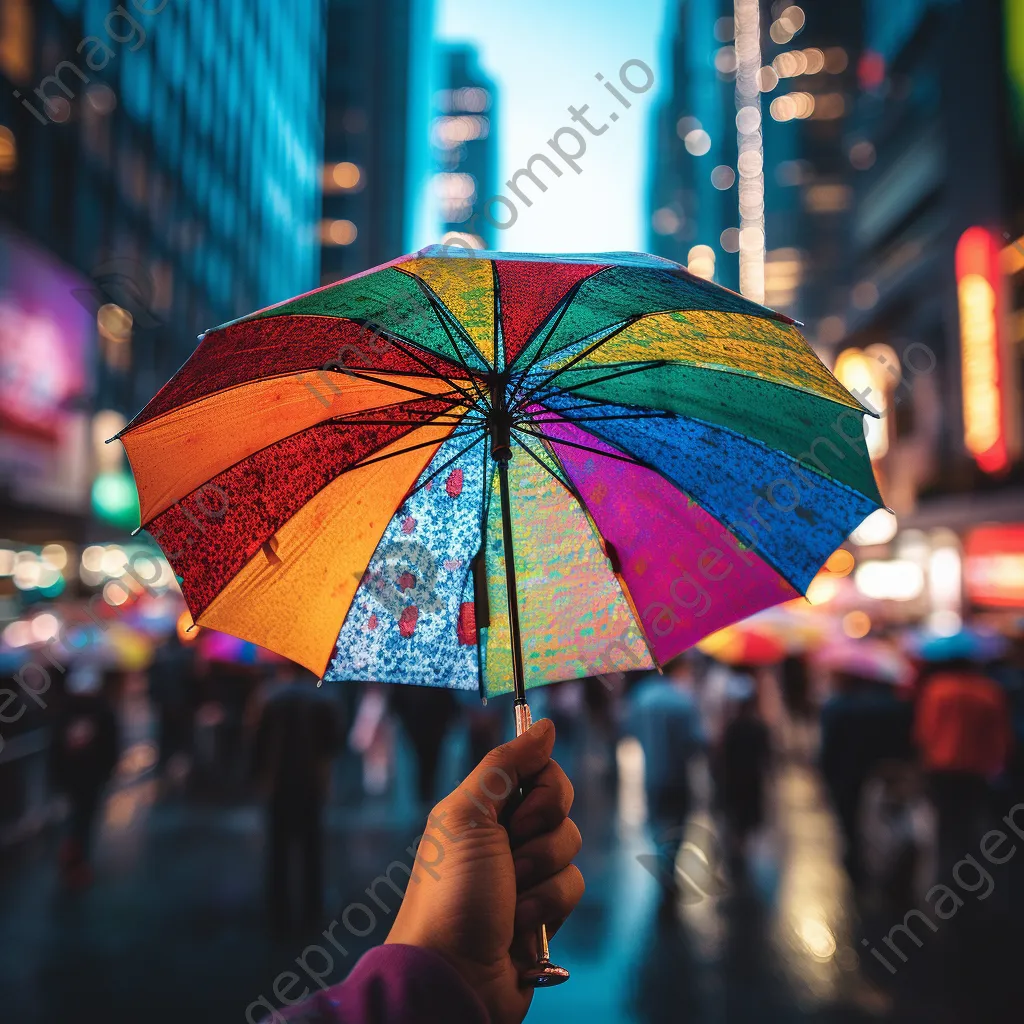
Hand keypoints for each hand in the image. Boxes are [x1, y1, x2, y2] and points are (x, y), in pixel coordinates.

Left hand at [385, 718, 582, 1023]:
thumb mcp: (467, 816)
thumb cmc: (450, 893)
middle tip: (510, 852)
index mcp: (481, 806)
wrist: (453, 975)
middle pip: (559, 804)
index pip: (538, 768)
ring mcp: (525, 872)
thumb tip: (545, 724)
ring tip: (510, 898)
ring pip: (570, 846)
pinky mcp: (543, 909)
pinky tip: (519, 926)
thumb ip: (505, 765)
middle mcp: (503, 833)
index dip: (542, 785)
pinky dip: (548, 905)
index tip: (521, 808)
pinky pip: (572, 886)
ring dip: (542, 873)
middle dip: (541, 831)